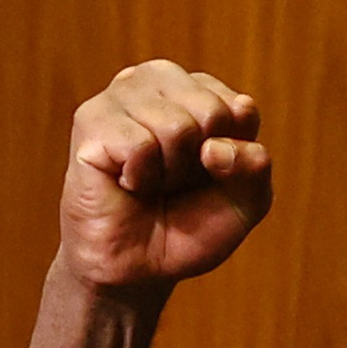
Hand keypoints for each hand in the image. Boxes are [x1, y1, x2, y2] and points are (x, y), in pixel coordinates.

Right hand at [58, 61, 271, 296]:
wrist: (140, 265)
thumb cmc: (191, 224)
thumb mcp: (246, 200)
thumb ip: (255, 166)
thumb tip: (215, 148)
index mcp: (197, 89)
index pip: (241, 110)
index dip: (234, 157)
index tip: (209, 174)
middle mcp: (155, 82)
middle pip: (212, 111)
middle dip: (202, 161)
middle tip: (175, 180)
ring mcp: (120, 96)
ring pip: (176, 126)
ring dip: (170, 171)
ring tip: (149, 180)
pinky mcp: (91, 120)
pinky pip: (140, 144)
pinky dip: (142, 176)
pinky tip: (126, 181)